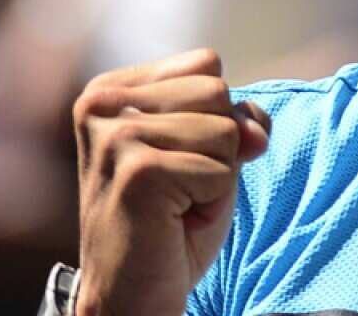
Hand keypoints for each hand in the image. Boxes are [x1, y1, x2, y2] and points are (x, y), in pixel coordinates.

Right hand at [73, 49, 270, 315]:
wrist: (132, 292)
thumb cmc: (170, 219)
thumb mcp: (210, 153)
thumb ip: (237, 119)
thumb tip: (255, 131)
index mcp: (110, 88)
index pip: (206, 64)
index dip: (215, 114)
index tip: (179, 155)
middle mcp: (102, 104)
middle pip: (217, 91)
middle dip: (219, 144)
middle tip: (180, 185)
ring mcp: (116, 137)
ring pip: (225, 131)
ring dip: (217, 175)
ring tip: (177, 203)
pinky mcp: (137, 172)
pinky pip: (221, 169)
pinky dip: (213, 200)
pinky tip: (174, 220)